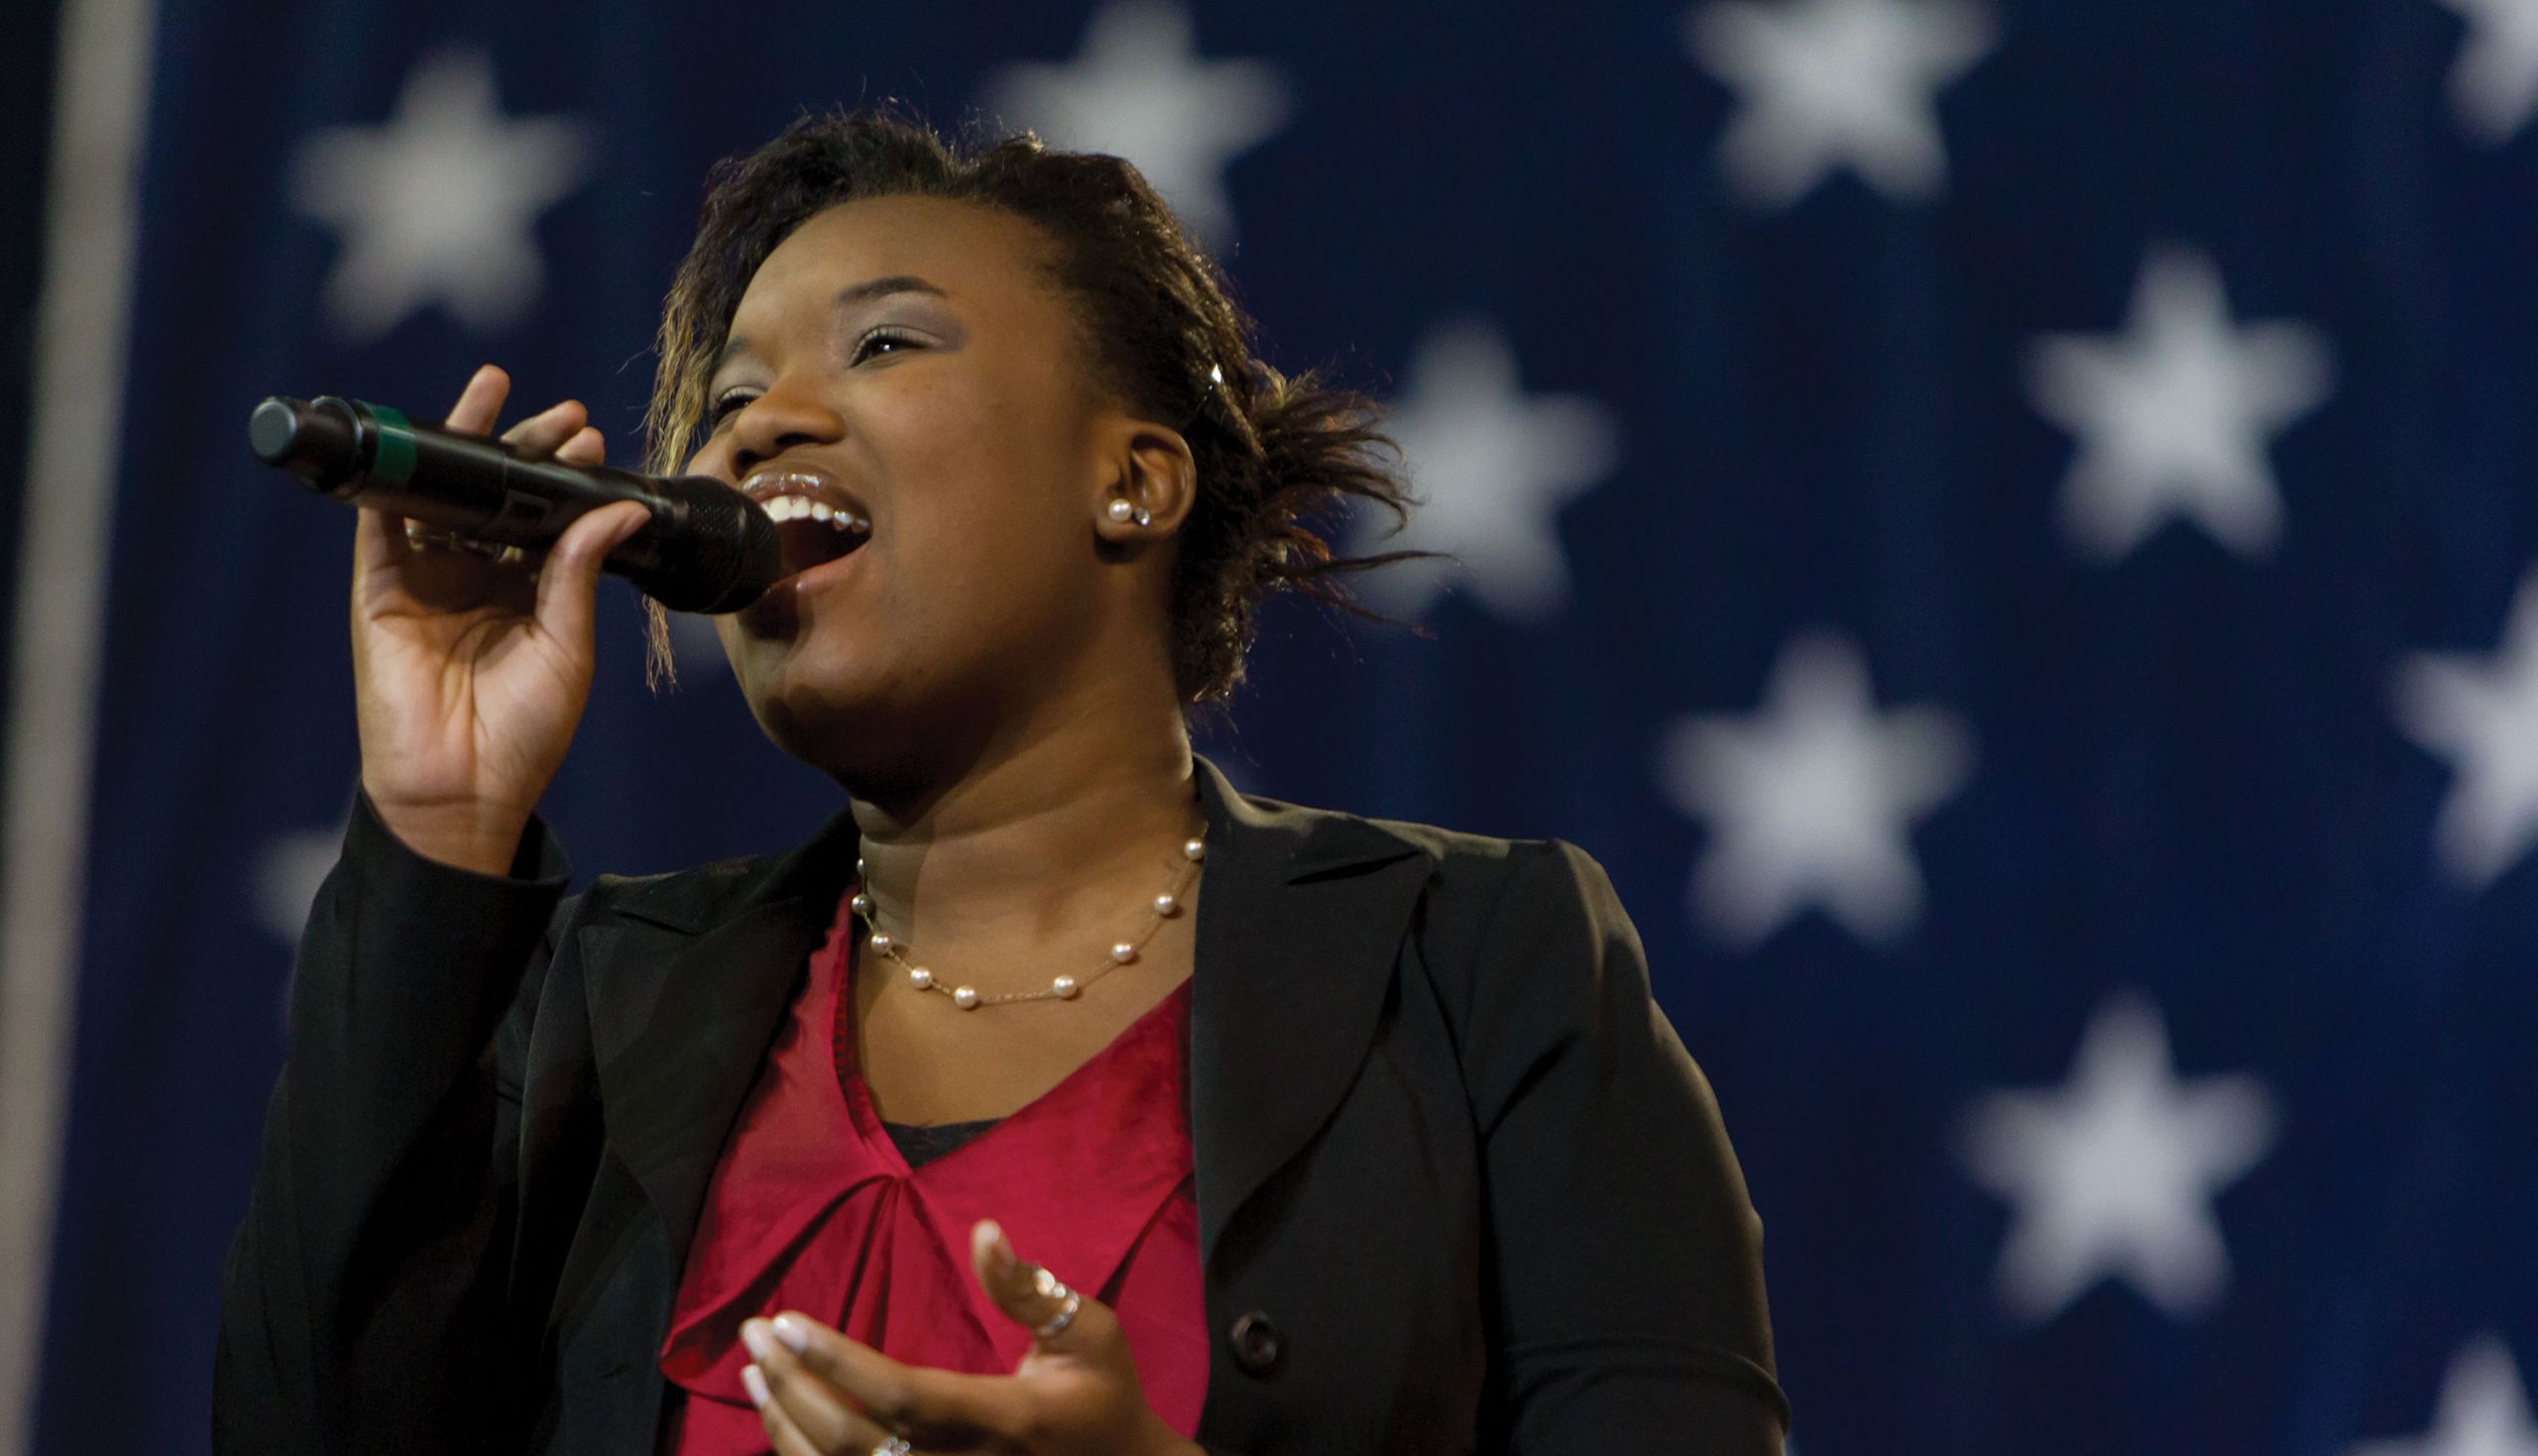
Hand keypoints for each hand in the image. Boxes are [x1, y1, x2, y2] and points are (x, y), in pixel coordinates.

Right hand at [352, 364, 652, 872]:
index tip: (591, 439)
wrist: (464, 791)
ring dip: (463, 446)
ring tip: (493, 392)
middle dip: (525, 448)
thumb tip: (616, 507)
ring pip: (441, 497)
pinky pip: (381, 526)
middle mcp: (475, 581)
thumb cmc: (524, 734)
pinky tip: (417, 440)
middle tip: (560, 412)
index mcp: (525, 596)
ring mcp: (425, 583)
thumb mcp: (568, 645)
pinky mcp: (380, 594)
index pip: (544, 519)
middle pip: (496, 497)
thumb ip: (579, 571)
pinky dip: (395, 482)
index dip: (564, 478)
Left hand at [737, 1219, 1200, 1455]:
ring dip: (786, 1422)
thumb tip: (984, 1232)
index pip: (904, 1395)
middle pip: (853, 1442)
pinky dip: (803, 1452)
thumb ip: (1029, 1288)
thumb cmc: (1105, 1392)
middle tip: (754, 1330)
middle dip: (793, 1384)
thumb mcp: (1087, 1331)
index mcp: (1006, 1418)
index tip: (784, 1319)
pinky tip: (783, 1414)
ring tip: (755, 1368)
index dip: (836, 1360)